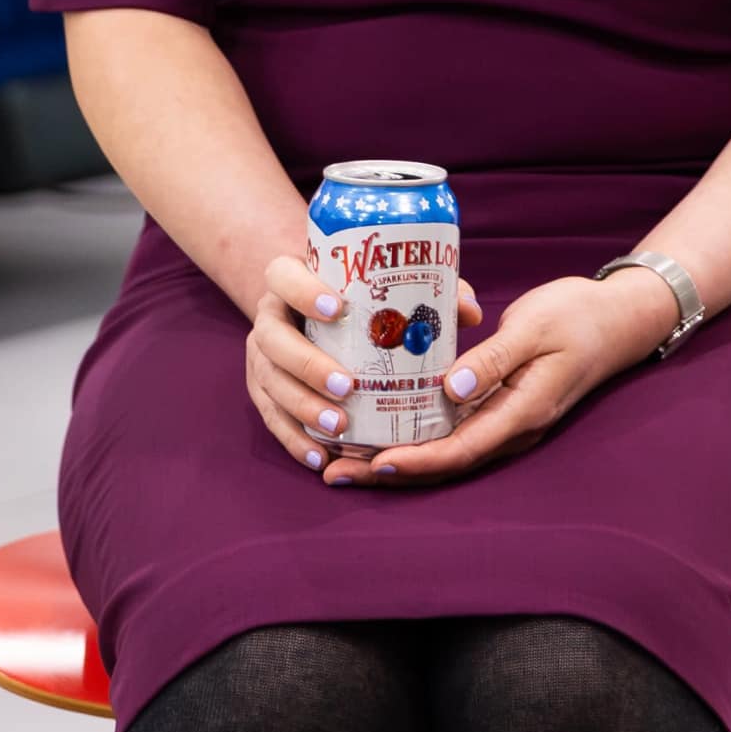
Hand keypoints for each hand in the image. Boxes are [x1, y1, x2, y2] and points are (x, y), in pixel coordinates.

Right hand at [245, 248, 489, 482]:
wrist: (309, 308)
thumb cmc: (357, 294)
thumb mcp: (384, 284)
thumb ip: (425, 291)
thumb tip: (469, 312)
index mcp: (290, 279)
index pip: (282, 275)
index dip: (303, 291)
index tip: (336, 307)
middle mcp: (270, 317)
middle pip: (273, 339)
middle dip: (308, 364)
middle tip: (348, 385)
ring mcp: (261, 356)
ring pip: (271, 382)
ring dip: (303, 407)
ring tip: (340, 427)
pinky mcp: (262, 389)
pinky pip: (271, 417)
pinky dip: (294, 439)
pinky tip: (319, 456)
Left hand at [336, 269, 666, 487]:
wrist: (618, 319)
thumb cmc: (579, 316)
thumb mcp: (536, 327)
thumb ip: (493, 358)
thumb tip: (448, 389)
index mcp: (523, 411)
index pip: (461, 450)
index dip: (416, 462)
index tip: (374, 463)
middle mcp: (512, 426)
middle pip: (444, 463)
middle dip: (388, 471)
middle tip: (334, 472)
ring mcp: (506, 419)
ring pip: (444, 452)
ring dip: (395, 459)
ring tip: (343, 458)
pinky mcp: (499, 405)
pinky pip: (452, 431)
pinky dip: (415, 436)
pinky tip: (383, 428)